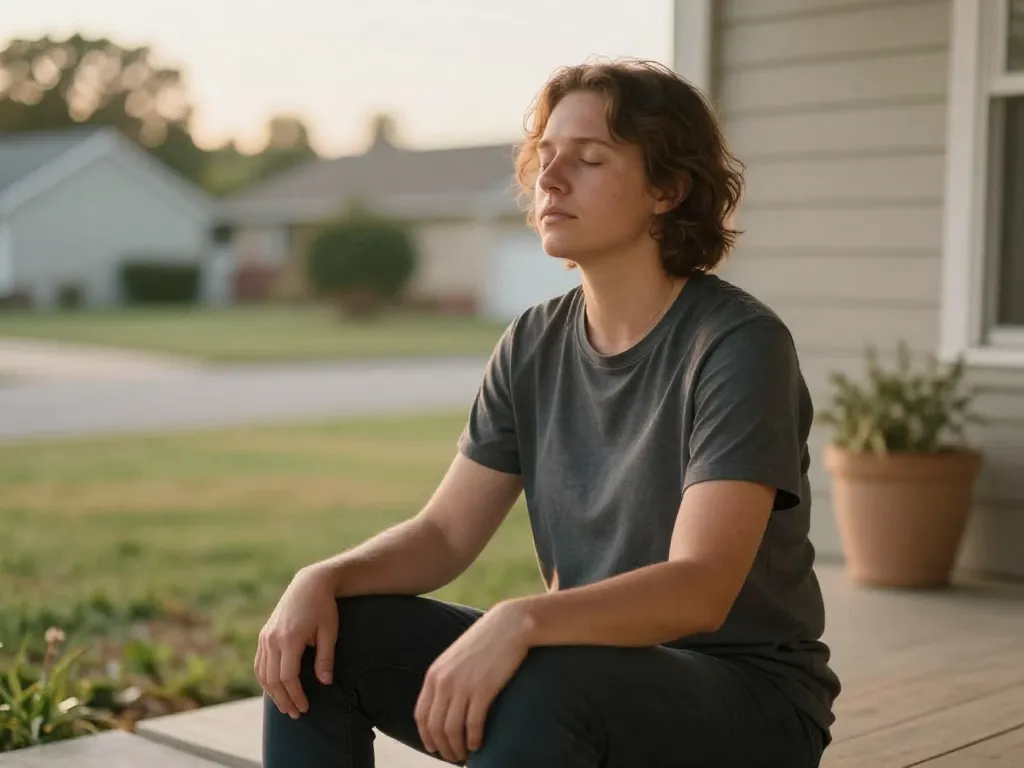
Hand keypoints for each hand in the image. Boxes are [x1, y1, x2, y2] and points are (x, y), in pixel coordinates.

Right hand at [255, 565, 338, 718]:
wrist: (309, 583)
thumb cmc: (323, 607)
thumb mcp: (329, 631)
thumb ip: (325, 658)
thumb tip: (325, 683)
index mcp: (289, 638)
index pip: (288, 677)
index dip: (296, 695)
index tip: (305, 707)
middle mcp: (272, 639)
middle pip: (273, 679)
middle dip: (284, 699)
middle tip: (296, 714)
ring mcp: (265, 636)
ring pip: (262, 673)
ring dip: (272, 693)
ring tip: (285, 706)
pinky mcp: (264, 634)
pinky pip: (259, 663)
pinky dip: (265, 679)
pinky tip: (275, 689)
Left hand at [414, 600, 532, 762]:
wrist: (508, 625)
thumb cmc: (485, 642)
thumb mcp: (455, 659)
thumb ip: (445, 679)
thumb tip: (444, 706)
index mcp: (434, 674)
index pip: (421, 715)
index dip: (426, 736)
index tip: (434, 747)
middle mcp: (444, 682)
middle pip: (435, 727)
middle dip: (442, 747)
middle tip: (452, 756)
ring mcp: (463, 686)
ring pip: (451, 730)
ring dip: (457, 748)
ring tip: (464, 754)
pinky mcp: (483, 690)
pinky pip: (472, 724)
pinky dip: (473, 739)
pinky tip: (477, 743)